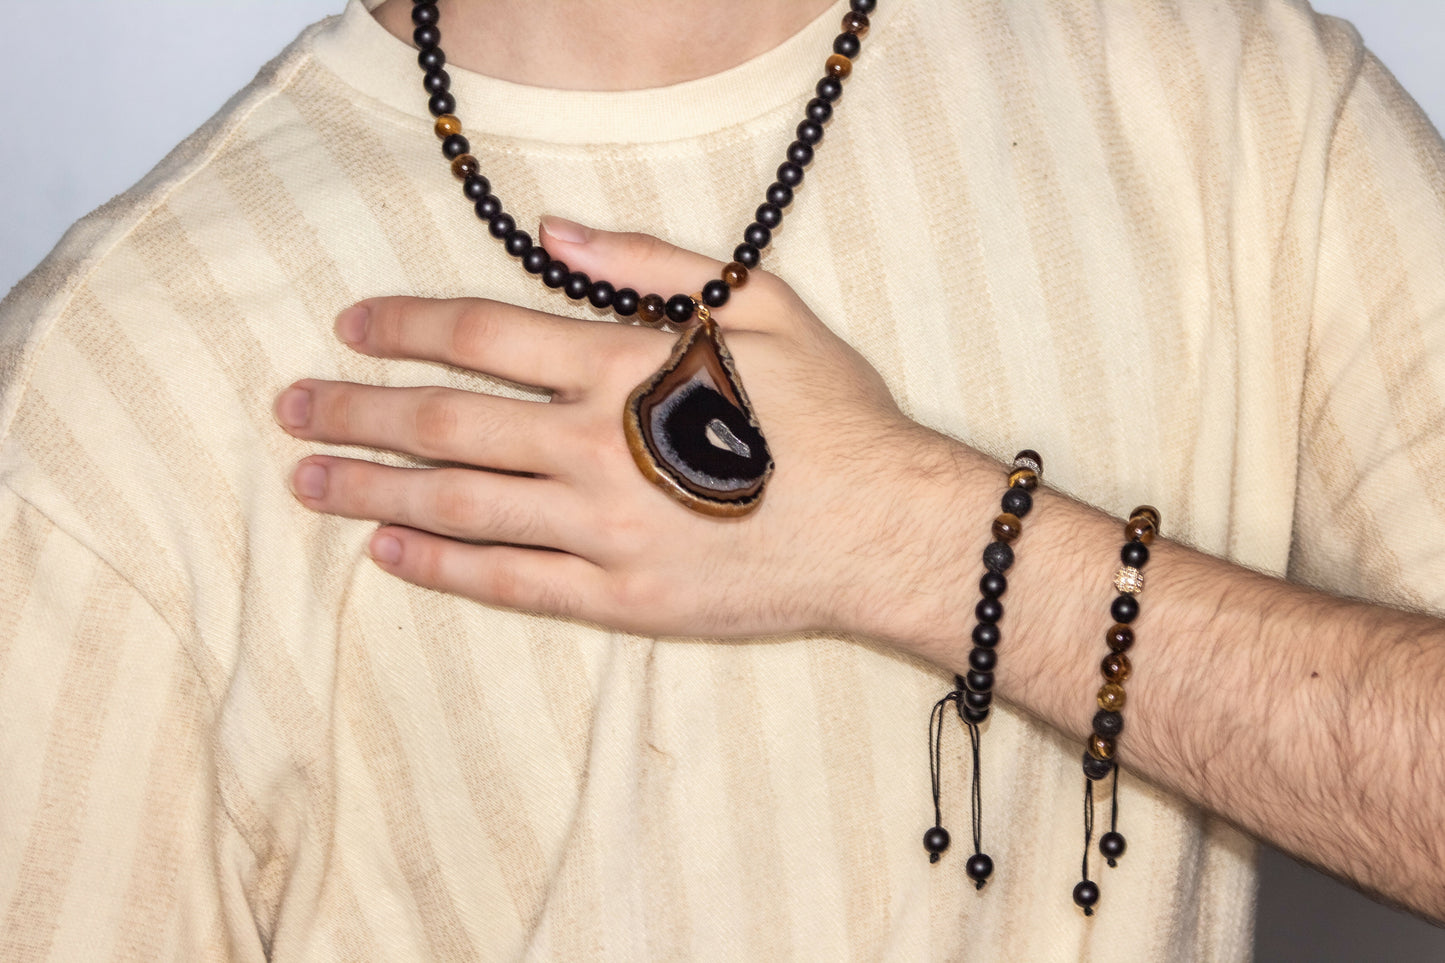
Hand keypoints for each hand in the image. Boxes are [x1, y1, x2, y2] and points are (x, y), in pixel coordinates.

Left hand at [275, 219, 982, 643]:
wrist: (885, 528)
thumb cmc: (830, 414)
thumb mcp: (762, 303)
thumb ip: (654, 263)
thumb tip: (559, 233)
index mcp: (622, 367)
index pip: (480, 337)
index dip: (404, 328)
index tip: (352, 329)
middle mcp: (593, 446)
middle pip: (445, 425)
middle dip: (356, 413)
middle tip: (292, 411)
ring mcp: (601, 529)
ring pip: (459, 507)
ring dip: (373, 492)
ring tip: (309, 484)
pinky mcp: (619, 596)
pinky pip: (510, 582)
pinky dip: (442, 569)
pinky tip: (390, 557)